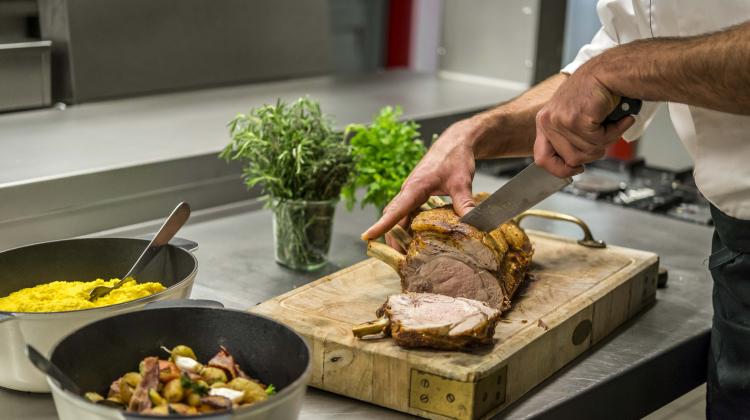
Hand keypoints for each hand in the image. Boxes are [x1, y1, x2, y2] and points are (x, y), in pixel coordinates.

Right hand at [361, 118, 482, 245]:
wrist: (455, 142)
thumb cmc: (455, 158)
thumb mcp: (461, 182)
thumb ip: (465, 203)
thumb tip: (472, 223)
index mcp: (415, 187)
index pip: (395, 210)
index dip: (381, 225)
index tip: (367, 237)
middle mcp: (409, 191)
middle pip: (393, 217)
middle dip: (390, 236)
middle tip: (396, 258)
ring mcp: (412, 193)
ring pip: (399, 216)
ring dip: (398, 232)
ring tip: (405, 253)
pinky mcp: (418, 194)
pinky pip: (407, 213)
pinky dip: (408, 226)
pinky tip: (416, 237)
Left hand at [534, 63, 634, 176]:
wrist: (609, 71)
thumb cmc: (594, 92)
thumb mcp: (572, 117)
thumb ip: (568, 139)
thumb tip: (572, 166)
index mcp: (544, 122)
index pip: (541, 158)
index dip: (559, 170)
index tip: (576, 169)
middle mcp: (548, 121)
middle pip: (571, 159)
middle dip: (593, 153)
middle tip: (604, 137)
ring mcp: (561, 120)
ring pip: (587, 152)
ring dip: (607, 141)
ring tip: (611, 123)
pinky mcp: (577, 118)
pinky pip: (599, 140)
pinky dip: (615, 132)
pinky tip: (618, 119)